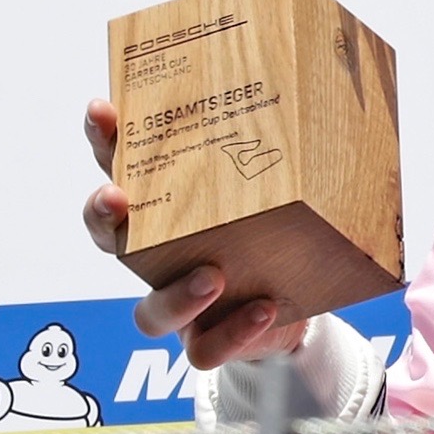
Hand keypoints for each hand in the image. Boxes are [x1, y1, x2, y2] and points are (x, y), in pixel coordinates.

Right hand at [82, 100, 293, 367]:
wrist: (295, 304)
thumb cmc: (274, 234)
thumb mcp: (281, 190)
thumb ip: (289, 153)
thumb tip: (331, 84)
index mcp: (167, 212)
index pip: (121, 170)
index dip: (104, 141)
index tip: (103, 110)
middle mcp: (160, 258)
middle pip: (108, 238)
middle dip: (102, 215)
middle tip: (117, 198)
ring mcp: (179, 303)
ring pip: (149, 312)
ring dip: (175, 294)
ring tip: (212, 275)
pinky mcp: (209, 340)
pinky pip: (205, 349)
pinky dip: (232, 332)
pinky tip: (265, 308)